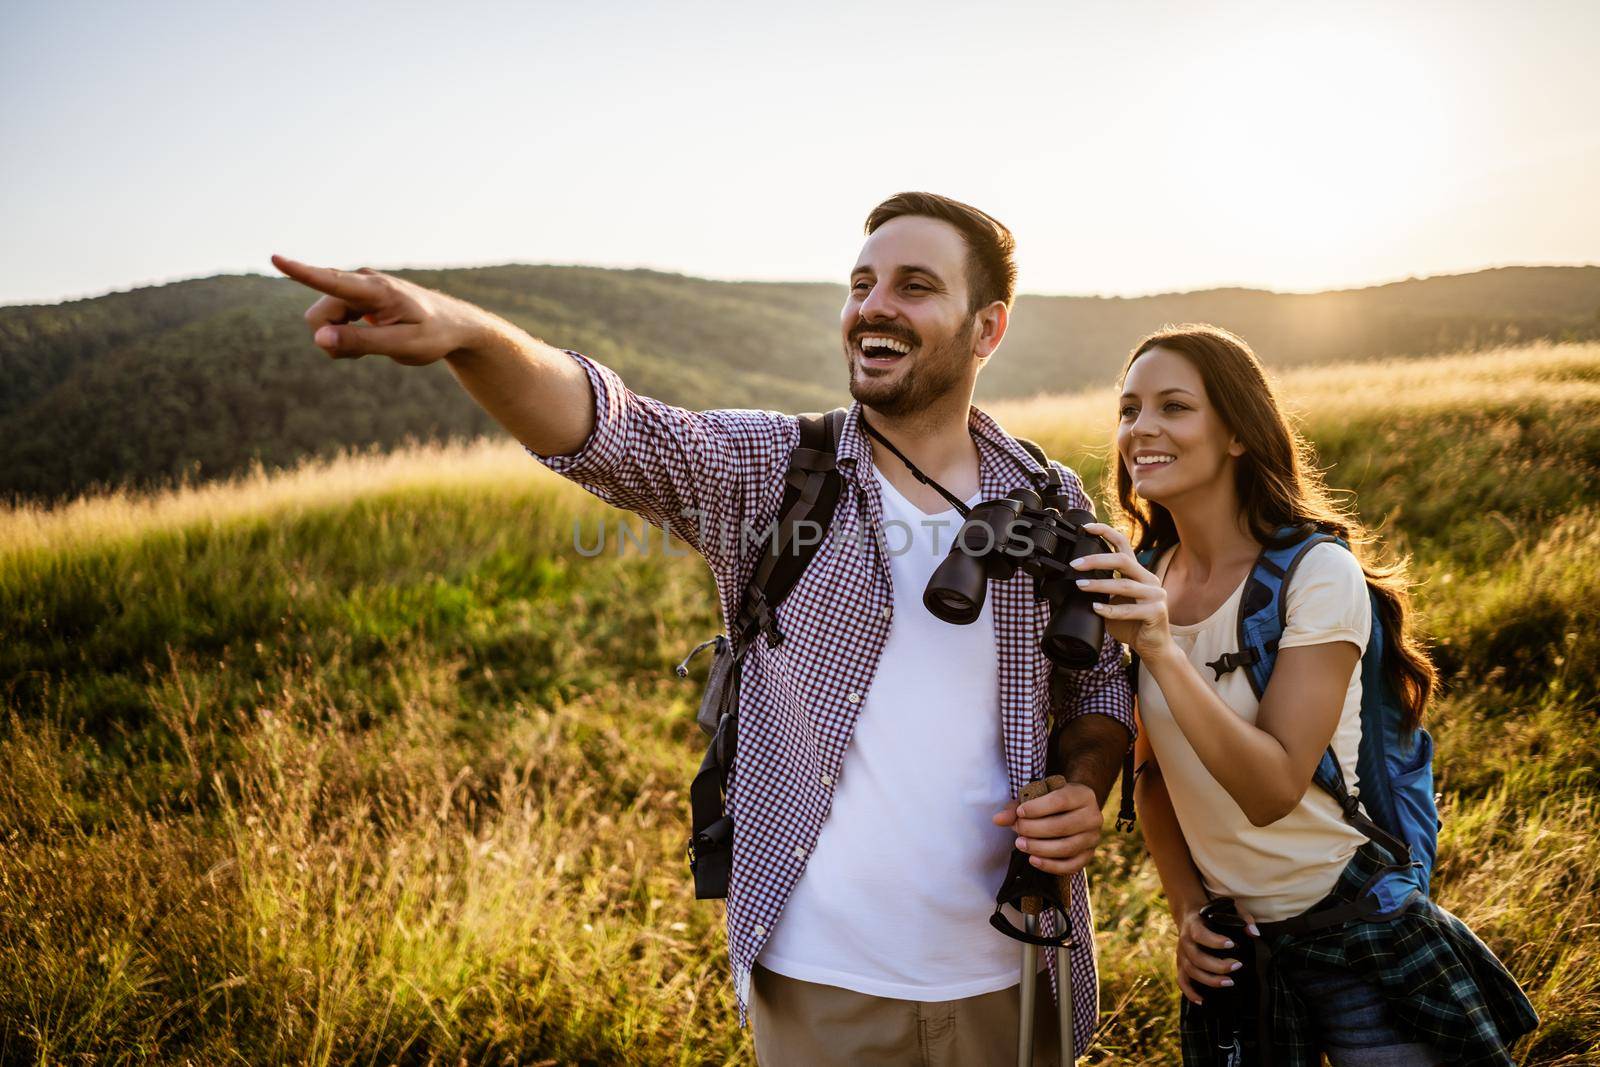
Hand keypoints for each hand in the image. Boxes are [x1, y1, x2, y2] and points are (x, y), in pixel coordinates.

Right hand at [271, 254, 503, 363]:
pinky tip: (371, 338)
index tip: (274, 258)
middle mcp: (362, 282)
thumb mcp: (402, 346)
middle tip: (365, 353)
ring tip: (376, 342)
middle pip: (318, 315)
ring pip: (322, 321)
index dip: (300, 271)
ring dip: (339, 340)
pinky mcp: (355, 299)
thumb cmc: (434, 335)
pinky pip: (332, 322)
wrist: (455, 326)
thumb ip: (361, 343)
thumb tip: (319, 338)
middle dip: (331, 339)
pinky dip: (345, 338)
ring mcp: (357, 289)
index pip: (331, 280)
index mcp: (376, 289)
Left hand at [991, 781, 1102, 876]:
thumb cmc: (1052, 802)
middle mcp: (1093, 816)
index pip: (1060, 801)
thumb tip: (997, 820)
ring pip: (1066, 847)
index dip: (1037, 808)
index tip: (1020, 813)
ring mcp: (1093, 838)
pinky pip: (1071, 866)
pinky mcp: (1089, 855)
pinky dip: (1050, 865)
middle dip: (1034, 830)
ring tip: (1020, 844)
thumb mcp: (1037, 798)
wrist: (1075, 810)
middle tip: (1017, 830)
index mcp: (1083, 795)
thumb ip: (1016, 807)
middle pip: (1062, 826)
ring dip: (1039, 848)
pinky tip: (1033, 860)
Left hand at [1069, 522, 1174, 661]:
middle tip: (1075, 565)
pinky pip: (1130, 609)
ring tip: (1081, 585)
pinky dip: (1111, 609)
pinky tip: (1097, 609)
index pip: (1123, 545)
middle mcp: (1149, 579)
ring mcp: (1155, 595)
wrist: (1152, 647)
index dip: (1106, 533)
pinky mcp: (1157, 612)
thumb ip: (1102, 591)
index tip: (1086, 528)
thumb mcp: (1113, 602)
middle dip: (1096, 560)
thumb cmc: (1131, 624)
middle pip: (1123, 560)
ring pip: (1125, 585)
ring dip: (1100, 585)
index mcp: (1138, 573)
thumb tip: (1076, 581)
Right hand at [1175, 903, 1259, 1005]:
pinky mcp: (1181, 965)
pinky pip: (1182, 981)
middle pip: (1196, 957)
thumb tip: (1254, 934)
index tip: (1232, 944)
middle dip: (1217, 965)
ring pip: (1191, 971)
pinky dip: (1189, 992)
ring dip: (1209, 979)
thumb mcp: (1229, 909)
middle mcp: (1185, 941)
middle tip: (1238, 965)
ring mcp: (1181, 954)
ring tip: (1230, 982)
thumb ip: (1243, 919)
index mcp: (1193, 925)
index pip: (1200, 935)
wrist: (1189, 915)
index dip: (1214, 941)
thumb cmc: (1213, 914)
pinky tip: (1202, 1001)